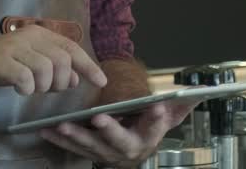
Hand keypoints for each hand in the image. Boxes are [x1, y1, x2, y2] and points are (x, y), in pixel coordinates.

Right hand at [0, 25, 108, 95]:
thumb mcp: (30, 64)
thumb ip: (54, 68)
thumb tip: (76, 77)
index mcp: (37, 34)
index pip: (71, 47)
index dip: (88, 65)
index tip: (101, 81)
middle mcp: (28, 36)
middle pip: (62, 59)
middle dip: (62, 81)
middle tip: (50, 90)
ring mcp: (13, 48)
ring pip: (46, 69)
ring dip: (43, 87)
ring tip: (31, 89)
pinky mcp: (0, 62)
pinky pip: (25, 78)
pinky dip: (27, 89)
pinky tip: (19, 89)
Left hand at [39, 100, 194, 167]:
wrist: (134, 147)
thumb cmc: (148, 125)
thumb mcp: (168, 115)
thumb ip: (181, 104)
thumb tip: (200, 92)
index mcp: (149, 138)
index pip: (156, 128)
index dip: (157, 119)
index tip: (158, 107)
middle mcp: (127, 149)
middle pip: (119, 141)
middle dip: (110, 130)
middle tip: (100, 118)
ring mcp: (106, 153)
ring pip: (91, 146)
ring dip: (76, 136)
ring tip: (62, 125)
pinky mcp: (88, 152)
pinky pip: (72, 147)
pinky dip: (58, 139)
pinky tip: (45, 129)